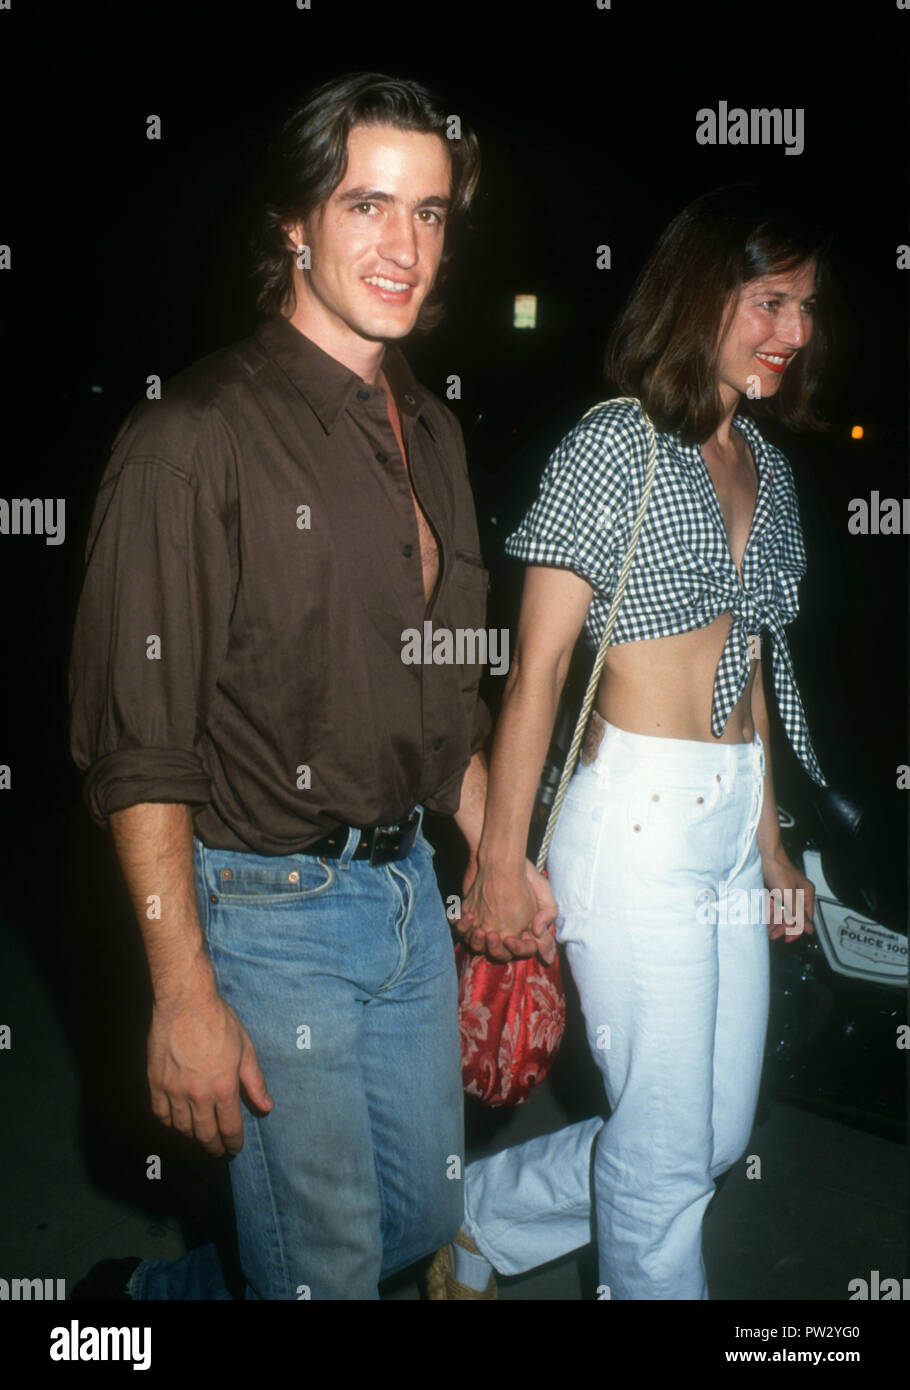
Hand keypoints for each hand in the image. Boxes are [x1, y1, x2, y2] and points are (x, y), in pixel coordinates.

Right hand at [147, 986, 273, 1157]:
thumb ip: (255, 1082)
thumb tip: (266, 1106)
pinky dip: (170, 1122)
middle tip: (218, 1151)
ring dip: (193, 1137)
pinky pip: (161, 1113)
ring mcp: (174, 1090)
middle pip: (205, 1135)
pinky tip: (177, 1122)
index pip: (230, 1128)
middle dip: (214, 1147)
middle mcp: (198, 1094)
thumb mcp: (245, 1049)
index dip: (233, 1142)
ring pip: (182, 1128)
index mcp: (223, 1087)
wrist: (185, 1002)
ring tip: (200, 1137)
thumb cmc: (218, 1021)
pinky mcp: (155, 1082)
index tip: (235, 1148)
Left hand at [457, 858, 557, 963]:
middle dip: (495, 948)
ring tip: (479, 929)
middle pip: (499, 953)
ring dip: (476, 941)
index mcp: (522, 931)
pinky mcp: (468, 917)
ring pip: (477, 946)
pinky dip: (461, 926)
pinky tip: (468, 916)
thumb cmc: (523, 876)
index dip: (518, 949)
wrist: (499, 860)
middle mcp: (503, 932)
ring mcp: (484, 925)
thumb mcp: (543, 892)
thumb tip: (541, 939)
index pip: (522, 950)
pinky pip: (461, 930)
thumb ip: (547, 914)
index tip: (511, 939)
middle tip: (492, 936)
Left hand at [760, 846, 814, 941]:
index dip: (796, 931)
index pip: (805, 919)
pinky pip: (775, 906)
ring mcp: (787, 893)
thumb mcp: (789, 895)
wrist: (764, 855)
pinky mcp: (777, 891)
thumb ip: (798, 914)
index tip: (787, 939)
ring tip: (768, 929)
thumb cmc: (778, 869)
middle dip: (783, 926)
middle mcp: (799, 895)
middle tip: (774, 934)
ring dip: (775, 921)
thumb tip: (809, 929)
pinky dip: (771, 912)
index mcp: (806, 895)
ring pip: (783, 913)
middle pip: (793, 917)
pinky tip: (765, 917)